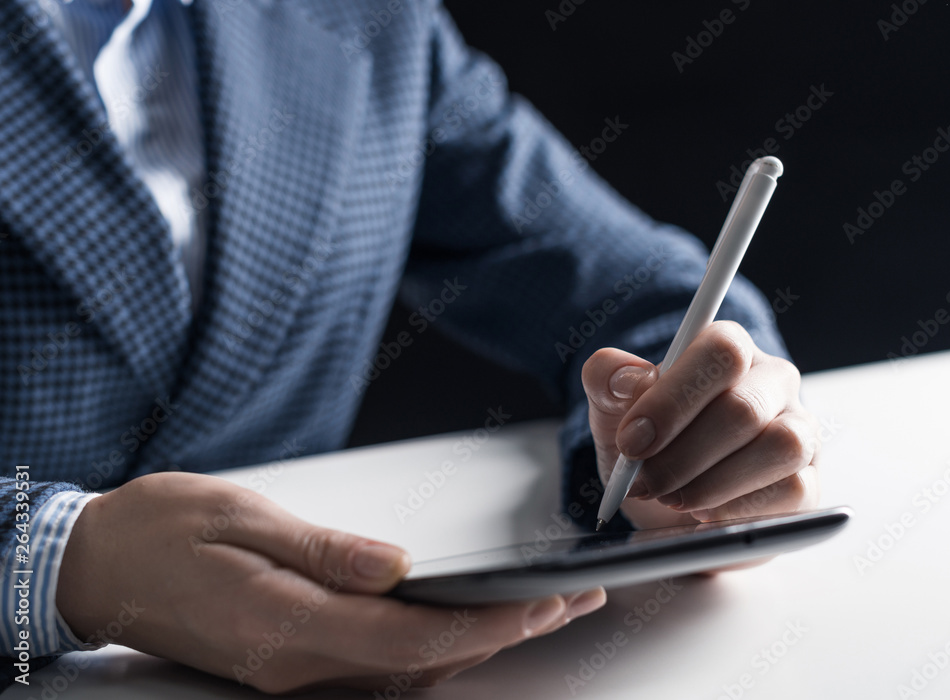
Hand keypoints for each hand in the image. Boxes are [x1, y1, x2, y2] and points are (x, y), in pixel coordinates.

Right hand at [56, 472, 605, 692]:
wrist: (98, 566)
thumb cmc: (163, 530)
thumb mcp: (243, 518)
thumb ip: (325, 549)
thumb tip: (398, 565)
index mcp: (287, 626)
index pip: (411, 639)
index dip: (485, 625)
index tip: (543, 605)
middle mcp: (296, 664)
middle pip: (423, 663)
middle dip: (503, 635)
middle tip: (569, 604)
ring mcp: (293, 672)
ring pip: (408, 671)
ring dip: (478, 642)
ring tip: (538, 610)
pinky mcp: (289, 663)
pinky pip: (379, 666)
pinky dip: (435, 646)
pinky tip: (466, 624)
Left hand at [581, 321, 819, 528]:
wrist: (662, 495)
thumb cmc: (646, 440)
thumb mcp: (612, 407)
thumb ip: (607, 379)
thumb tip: (626, 378)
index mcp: (728, 349)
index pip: (721, 352)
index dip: (674, 400)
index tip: (632, 441)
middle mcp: (772, 382)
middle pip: (744, 408)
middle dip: (683, 456)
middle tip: (644, 483)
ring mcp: (799, 430)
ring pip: (780, 447)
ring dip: (714, 483)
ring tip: (672, 499)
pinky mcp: (807, 480)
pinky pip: (793, 491)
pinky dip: (739, 508)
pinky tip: (704, 513)